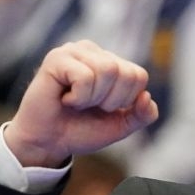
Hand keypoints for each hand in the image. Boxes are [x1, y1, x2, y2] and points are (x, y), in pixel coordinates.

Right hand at [5, 40, 156, 167]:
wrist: (48, 143)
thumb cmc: (81, 130)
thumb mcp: (120, 126)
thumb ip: (142, 115)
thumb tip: (146, 96)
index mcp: (111, 63)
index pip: (138, 75)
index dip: (126, 101)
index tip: (104, 108)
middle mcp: (94, 52)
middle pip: (125, 73)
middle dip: (110, 100)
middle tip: (88, 106)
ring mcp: (74, 52)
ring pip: (108, 70)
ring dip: (93, 98)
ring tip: (76, 102)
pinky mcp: (57, 58)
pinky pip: (86, 77)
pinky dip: (78, 97)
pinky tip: (64, 99)